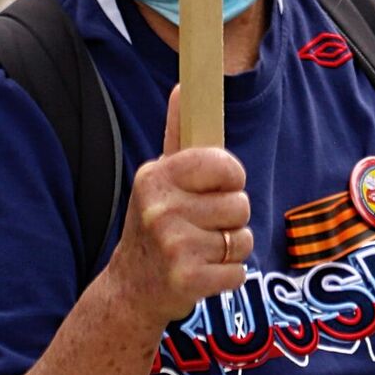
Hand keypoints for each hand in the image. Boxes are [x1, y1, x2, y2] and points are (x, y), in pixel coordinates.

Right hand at [97, 88, 251, 333]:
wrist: (132, 288)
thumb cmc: (154, 223)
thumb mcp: (159, 178)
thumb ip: (177, 134)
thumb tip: (182, 86)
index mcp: (157, 176)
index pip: (224, 164)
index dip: (232, 176)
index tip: (221, 186)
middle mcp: (162, 208)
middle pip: (240, 204)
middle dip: (231, 216)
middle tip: (203, 224)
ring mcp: (173, 246)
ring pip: (242, 238)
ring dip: (232, 247)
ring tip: (203, 248)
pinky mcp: (187, 280)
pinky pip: (239, 271)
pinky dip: (228, 275)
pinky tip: (203, 272)